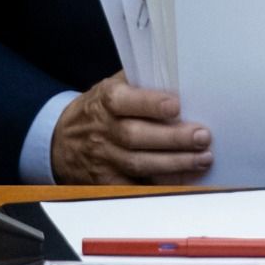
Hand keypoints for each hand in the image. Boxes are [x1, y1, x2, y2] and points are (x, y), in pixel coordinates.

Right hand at [51, 72, 212, 184]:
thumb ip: (139, 84)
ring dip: (174, 163)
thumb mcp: (110, 89)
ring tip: (202, 159)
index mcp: (105, 101)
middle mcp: (102, 130)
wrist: (62, 142)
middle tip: (202, 137)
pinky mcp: (106, 181)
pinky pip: (135, 186)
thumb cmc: (98, 111)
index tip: (175, 106)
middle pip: (136, 136)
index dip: (149, 104)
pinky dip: (160, 186)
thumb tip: (178, 78)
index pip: (123, 101)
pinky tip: (184, 181)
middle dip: (172, 138)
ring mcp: (103, 158)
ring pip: (139, 163)